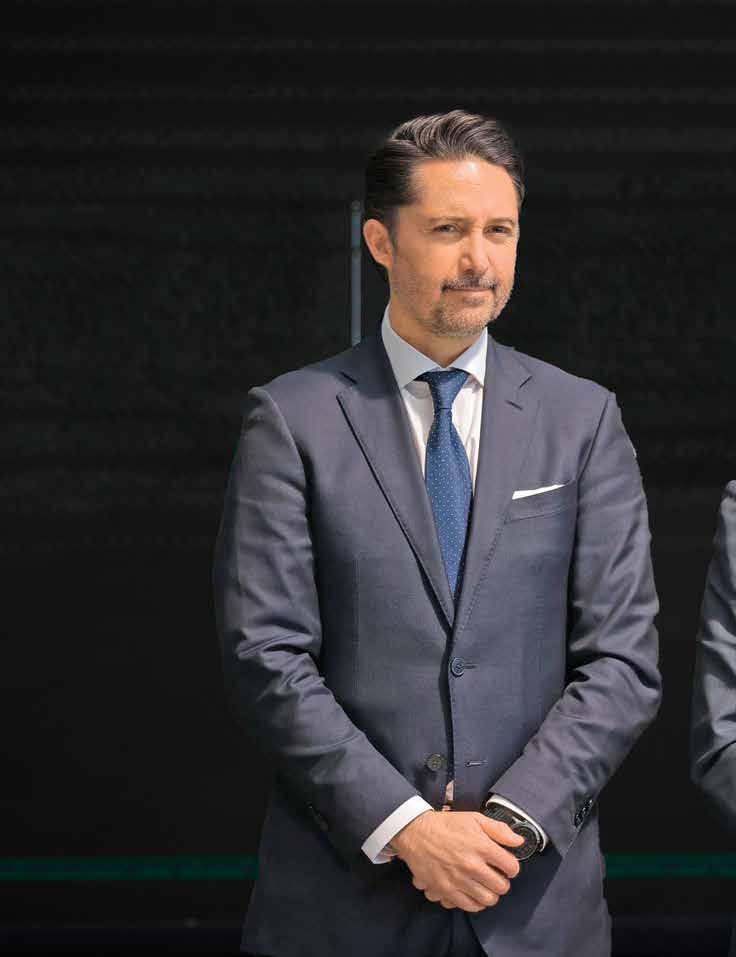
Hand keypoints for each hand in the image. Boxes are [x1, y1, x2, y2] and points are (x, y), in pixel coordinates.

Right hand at [391, 809, 523, 912]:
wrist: (416, 832)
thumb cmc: (446, 824)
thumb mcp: (474, 819)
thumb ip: (499, 830)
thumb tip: (519, 841)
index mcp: (481, 846)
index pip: (511, 867)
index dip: (512, 866)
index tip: (507, 865)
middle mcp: (472, 865)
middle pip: (501, 886)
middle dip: (502, 881)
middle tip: (495, 875)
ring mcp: (459, 880)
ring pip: (488, 900)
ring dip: (490, 893)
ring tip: (485, 885)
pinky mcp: (446, 890)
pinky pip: (470, 906)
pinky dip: (475, 903)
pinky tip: (473, 892)